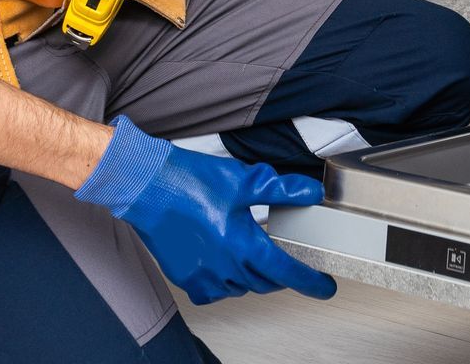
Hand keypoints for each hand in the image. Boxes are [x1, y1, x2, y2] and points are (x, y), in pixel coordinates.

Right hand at [75, 116, 337, 303]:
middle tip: (288, 260)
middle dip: (281, 274)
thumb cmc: (188, 181)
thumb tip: (310, 191)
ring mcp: (204, 275)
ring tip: (254, 255)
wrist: (145, 186)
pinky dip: (226, 282)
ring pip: (241, 287)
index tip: (324, 286)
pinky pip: (214, 291)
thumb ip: (281, 189)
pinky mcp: (185, 276)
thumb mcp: (244, 179)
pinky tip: (225, 264)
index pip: (287, 271)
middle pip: (266, 282)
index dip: (311, 280)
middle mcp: (225, 266)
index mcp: (243, 244)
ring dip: (253, 276)